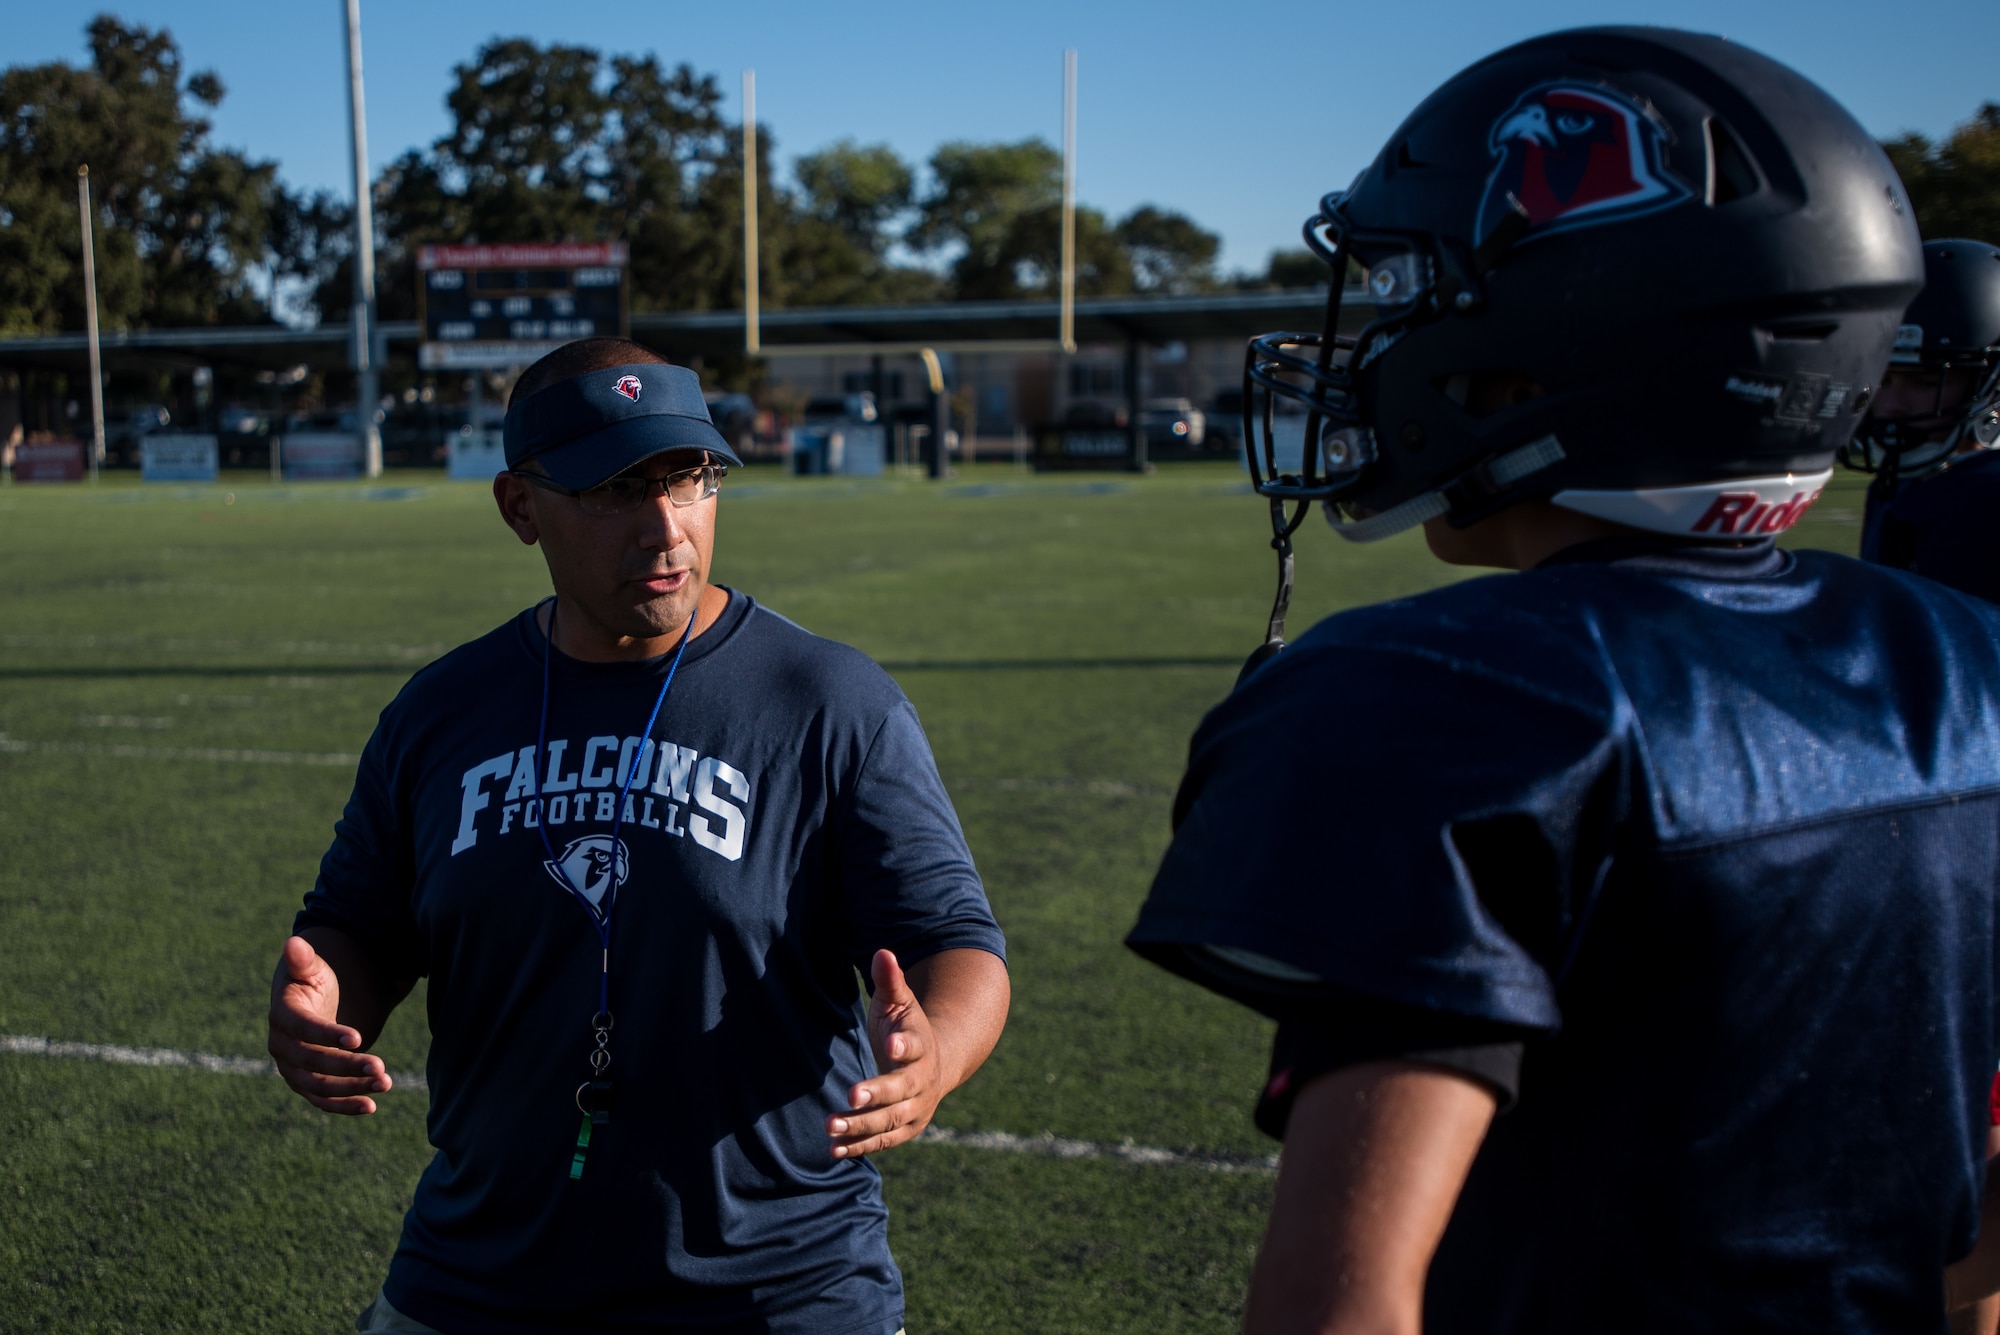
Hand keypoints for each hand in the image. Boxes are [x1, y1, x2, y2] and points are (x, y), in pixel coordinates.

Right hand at [267, 934, 391, 1114]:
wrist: (313, 1005)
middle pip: (311, 1063)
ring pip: (319, 1086)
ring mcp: (292, 1069)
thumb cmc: (314, 982)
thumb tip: (293, 942)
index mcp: (282, 1016)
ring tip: (386, 1083)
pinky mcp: (306, 1084)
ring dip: (352, 1088)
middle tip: (381, 1066)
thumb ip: (303, 960)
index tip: (358, 1038)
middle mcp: (282, 1047)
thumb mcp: (312, 969)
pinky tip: (371, 1106)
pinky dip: (345, 1105)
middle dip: (345, 1067)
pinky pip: (323, 1100)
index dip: (327, 1035)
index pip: (302, 1029)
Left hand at [828, 949, 943, 1158]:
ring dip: (862, 1125)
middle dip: (877, 1094)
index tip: (891, 1045)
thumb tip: (882, 952)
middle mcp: (923, 1081)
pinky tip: (833, 1149)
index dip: (904, 1046)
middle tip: (851, 1095)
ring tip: (830, 1126)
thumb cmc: (907, 1027)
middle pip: (902, 1090)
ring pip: (890, 1121)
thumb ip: (891, 981)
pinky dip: (860, 1146)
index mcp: (922, 1045)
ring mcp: (916, 1108)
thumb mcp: (901, 1002)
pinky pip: (883, 1141)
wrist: (936, 1063)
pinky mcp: (905, 1129)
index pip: (915, 1046)